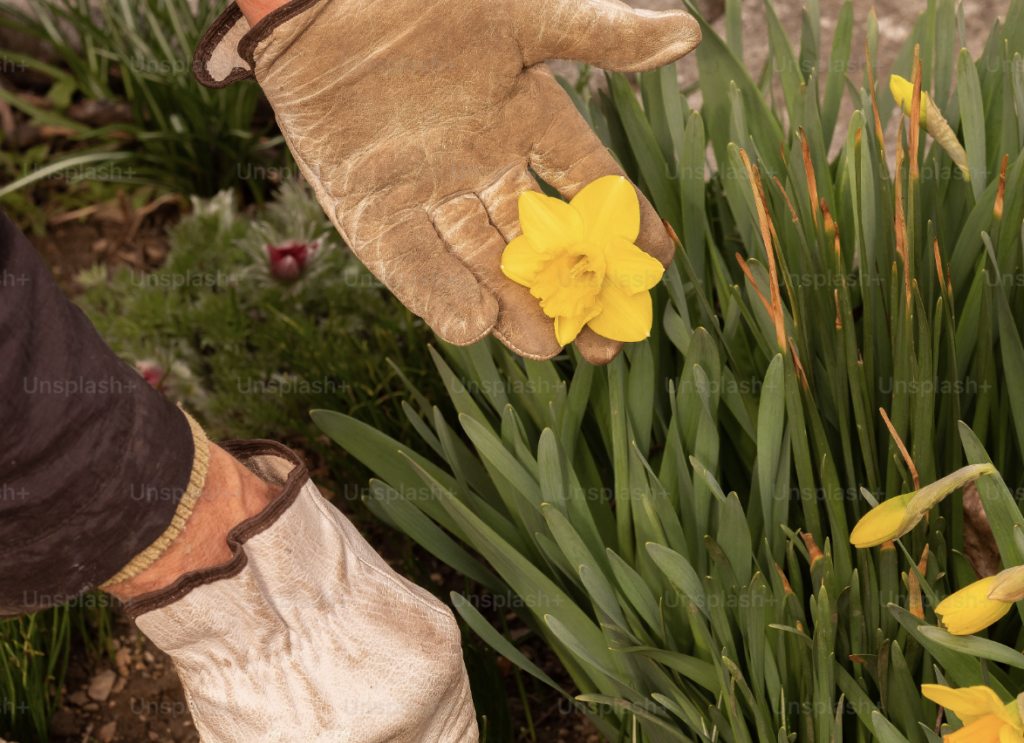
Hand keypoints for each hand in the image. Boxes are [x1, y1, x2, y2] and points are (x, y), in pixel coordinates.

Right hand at [111, 442, 479, 742]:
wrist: (248, 564)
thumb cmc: (316, 560)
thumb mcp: (391, 605)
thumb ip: (401, 669)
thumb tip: (387, 707)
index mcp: (438, 678)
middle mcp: (398, 728)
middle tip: (325, 687)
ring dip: (308, 738)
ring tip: (282, 671)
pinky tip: (250, 703)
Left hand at [194, 0, 699, 363]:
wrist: (324, 0)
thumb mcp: (520, 14)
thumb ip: (599, 35)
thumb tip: (689, 35)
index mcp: (526, 121)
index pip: (588, 183)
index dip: (625, 222)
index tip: (658, 262)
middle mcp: (482, 170)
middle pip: (537, 244)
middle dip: (569, 293)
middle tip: (602, 345)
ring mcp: (427, 196)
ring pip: (479, 263)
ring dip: (510, 306)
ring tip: (545, 348)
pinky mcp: (370, 214)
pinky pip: (409, 263)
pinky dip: (437, 294)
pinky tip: (472, 329)